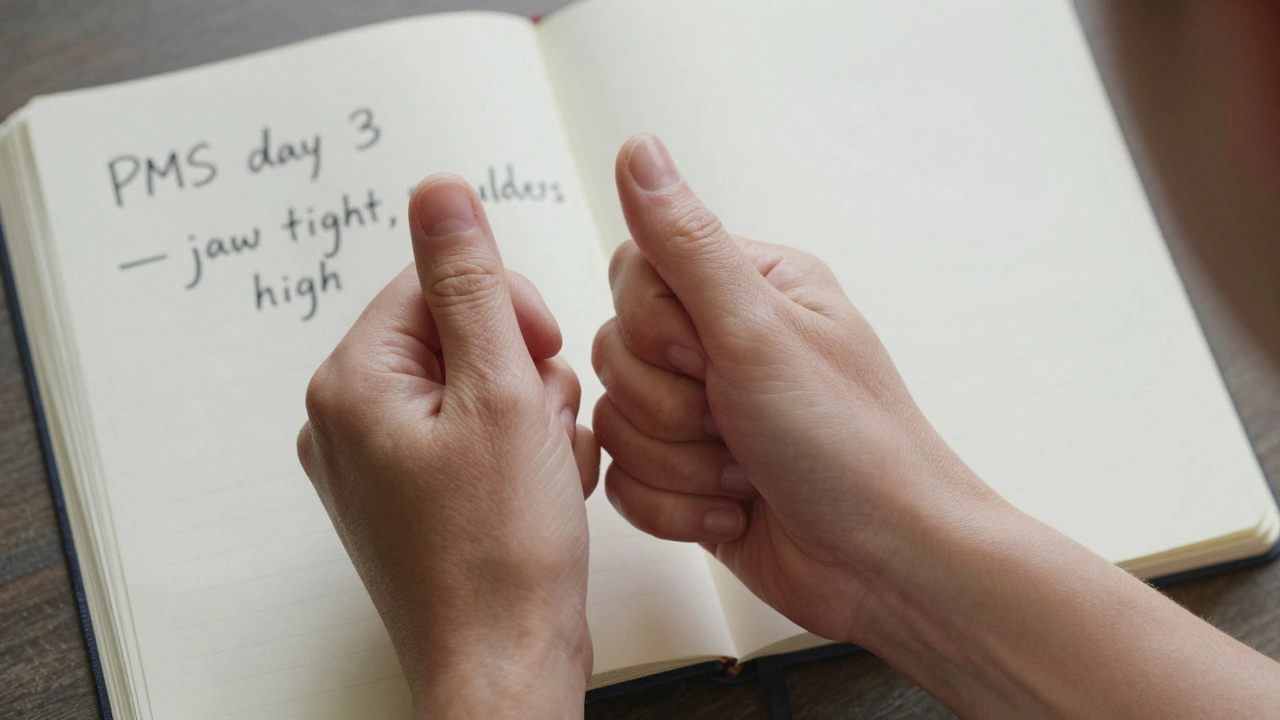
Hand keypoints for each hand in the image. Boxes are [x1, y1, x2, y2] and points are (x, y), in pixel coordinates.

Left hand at [298, 176, 597, 717]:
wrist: (506, 666)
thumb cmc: (502, 554)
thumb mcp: (502, 393)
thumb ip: (472, 284)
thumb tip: (440, 192)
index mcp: (351, 384)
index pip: (435, 282)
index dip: (508, 313)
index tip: (539, 361)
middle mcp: (347, 421)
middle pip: (456, 332)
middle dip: (520, 369)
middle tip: (539, 430)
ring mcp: (376, 463)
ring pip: (475, 383)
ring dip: (529, 412)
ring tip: (542, 470)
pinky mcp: (409, 494)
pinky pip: (471, 433)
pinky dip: (516, 449)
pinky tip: (536, 490)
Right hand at [593, 134, 999, 642]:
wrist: (886, 564)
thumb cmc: (850, 445)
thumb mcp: (760, 331)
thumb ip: (687, 243)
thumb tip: (641, 150)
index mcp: (748, 287)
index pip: (633, 272)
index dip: (653, 326)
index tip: (707, 355)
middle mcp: (723, 342)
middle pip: (615, 351)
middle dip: (671, 406)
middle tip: (736, 421)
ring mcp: (704, 412)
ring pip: (616, 421)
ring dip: (679, 463)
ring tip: (744, 472)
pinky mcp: (688, 474)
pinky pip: (625, 480)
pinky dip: (675, 506)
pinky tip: (733, 508)